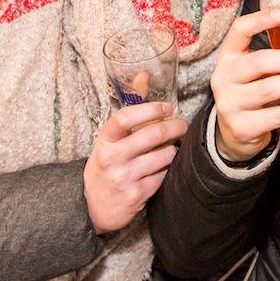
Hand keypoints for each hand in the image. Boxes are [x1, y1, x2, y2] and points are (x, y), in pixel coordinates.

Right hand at [83, 103, 185, 233]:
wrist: (97, 206)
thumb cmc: (108, 163)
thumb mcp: (111, 138)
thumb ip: (130, 108)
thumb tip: (144, 74)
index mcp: (105, 140)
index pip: (125, 117)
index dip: (150, 109)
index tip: (167, 108)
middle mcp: (112, 158)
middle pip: (152, 135)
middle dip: (174, 127)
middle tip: (182, 125)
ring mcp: (123, 178)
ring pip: (164, 155)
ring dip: (173, 150)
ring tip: (172, 148)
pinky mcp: (136, 195)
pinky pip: (164, 175)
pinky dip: (168, 168)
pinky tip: (165, 166)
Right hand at [211, 9, 279, 162]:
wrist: (235, 131)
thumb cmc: (251, 90)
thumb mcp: (253, 69)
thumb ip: (274, 55)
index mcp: (228, 56)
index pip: (239, 30)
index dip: (260, 20)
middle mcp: (223, 77)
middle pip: (259, 62)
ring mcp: (229, 104)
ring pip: (269, 89)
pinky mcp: (241, 127)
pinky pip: (277, 116)